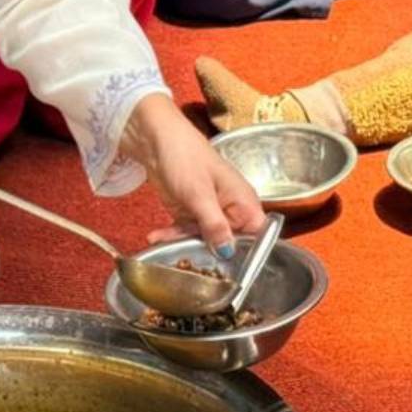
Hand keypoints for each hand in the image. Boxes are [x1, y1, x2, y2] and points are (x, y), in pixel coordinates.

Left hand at [124, 94, 266, 252]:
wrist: (154, 140)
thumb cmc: (185, 156)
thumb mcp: (199, 194)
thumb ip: (214, 225)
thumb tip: (227, 252)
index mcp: (245, 202)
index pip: (258, 238)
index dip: (249, 256)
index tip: (231, 271)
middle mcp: (232, 210)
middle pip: (229, 245)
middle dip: (209, 254)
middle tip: (188, 261)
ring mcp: (210, 212)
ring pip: (204, 241)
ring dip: (183, 244)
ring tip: (162, 243)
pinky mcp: (191, 214)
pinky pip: (186, 233)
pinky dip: (172, 236)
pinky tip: (155, 237)